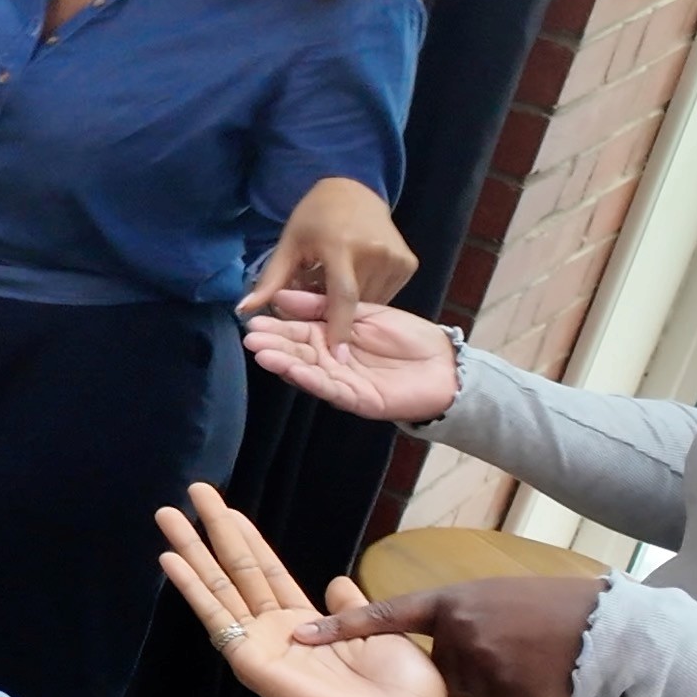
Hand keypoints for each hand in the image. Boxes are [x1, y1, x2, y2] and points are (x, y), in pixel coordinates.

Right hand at [154, 480, 454, 696]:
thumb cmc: (404, 689)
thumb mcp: (383, 632)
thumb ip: (352, 607)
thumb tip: (336, 582)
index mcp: (309, 626)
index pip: (269, 573)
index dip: (249, 539)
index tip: (229, 509)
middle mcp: (276, 631)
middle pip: (237, 570)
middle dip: (214, 530)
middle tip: (194, 491)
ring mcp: (259, 645)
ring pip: (218, 586)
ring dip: (192, 548)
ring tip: (167, 513)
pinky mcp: (249, 660)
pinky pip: (216, 616)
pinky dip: (191, 586)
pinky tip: (171, 559)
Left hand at [243, 177, 414, 337]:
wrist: (354, 190)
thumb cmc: (314, 218)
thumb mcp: (289, 245)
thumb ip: (271, 281)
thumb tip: (243, 311)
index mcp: (342, 247)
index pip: (342, 296)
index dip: (338, 328)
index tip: (337, 356)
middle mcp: (375, 253)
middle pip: (355, 302)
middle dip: (334, 312)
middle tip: (316, 304)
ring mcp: (396, 258)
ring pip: (372, 302)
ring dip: (352, 305)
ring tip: (332, 285)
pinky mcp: (409, 263)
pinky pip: (385, 294)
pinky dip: (369, 295)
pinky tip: (354, 278)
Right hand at [243, 287, 460, 424]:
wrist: (446, 364)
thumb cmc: (410, 336)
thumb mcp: (366, 312)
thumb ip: (328, 307)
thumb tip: (283, 297)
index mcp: (331, 338)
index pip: (298, 332)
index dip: (277, 327)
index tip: (253, 319)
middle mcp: (331, 360)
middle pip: (297, 353)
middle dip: (273, 346)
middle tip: (250, 338)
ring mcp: (342, 381)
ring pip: (308, 372)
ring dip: (284, 365)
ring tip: (262, 355)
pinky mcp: (356, 399)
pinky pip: (329, 389)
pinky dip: (310, 380)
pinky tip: (292, 370)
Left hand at [297, 573, 607, 696]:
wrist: (599, 632)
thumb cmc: (543, 610)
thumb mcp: (485, 600)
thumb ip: (443, 617)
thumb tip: (395, 624)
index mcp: (449, 605)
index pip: (384, 618)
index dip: (340, 628)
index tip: (298, 637)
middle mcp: (457, 636)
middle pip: (438, 670)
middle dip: (463, 671)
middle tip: (499, 658)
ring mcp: (479, 669)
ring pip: (466, 692)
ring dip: (492, 685)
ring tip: (526, 665)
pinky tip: (537, 682)